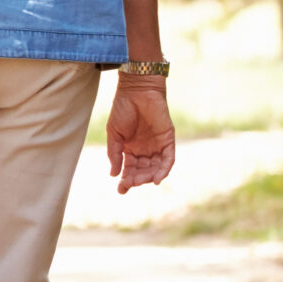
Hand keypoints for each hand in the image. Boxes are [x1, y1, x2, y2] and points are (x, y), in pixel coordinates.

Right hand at [106, 74, 176, 191]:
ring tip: (141, 182)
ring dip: (149, 177)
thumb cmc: (122, 109)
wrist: (137, 91)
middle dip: (137, 179)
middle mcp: (145, 149)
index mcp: (131, 149)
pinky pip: (168, 159)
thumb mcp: (114, 133)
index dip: (126, 180)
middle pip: (143, 171)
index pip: (130, 169)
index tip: (120, 190)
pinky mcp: (168, 140)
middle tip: (129, 184)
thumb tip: (114, 174)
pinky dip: (164, 169)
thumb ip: (115, 153)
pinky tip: (157, 178)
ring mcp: (157, 145)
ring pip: (156, 168)